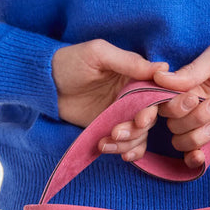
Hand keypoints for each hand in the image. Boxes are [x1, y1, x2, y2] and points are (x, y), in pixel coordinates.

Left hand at [51, 39, 168, 156]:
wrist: (45, 86)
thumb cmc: (70, 62)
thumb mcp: (99, 54)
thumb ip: (129, 62)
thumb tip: (164, 68)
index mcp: (135, 75)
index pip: (157, 93)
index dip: (154, 108)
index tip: (142, 118)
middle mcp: (133, 96)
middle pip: (149, 118)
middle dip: (136, 129)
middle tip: (116, 131)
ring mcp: (122, 115)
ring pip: (140, 135)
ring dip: (127, 143)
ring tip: (105, 142)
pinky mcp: (111, 129)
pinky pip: (130, 145)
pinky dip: (129, 152)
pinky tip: (120, 155)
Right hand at [151, 42, 209, 168]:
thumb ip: (192, 69)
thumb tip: (160, 77)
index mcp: (188, 86)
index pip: (164, 102)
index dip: (171, 106)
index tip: (192, 98)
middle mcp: (191, 108)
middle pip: (172, 123)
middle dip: (193, 116)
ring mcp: (203, 126)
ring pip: (180, 140)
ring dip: (198, 133)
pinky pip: (194, 156)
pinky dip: (193, 158)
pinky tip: (201, 154)